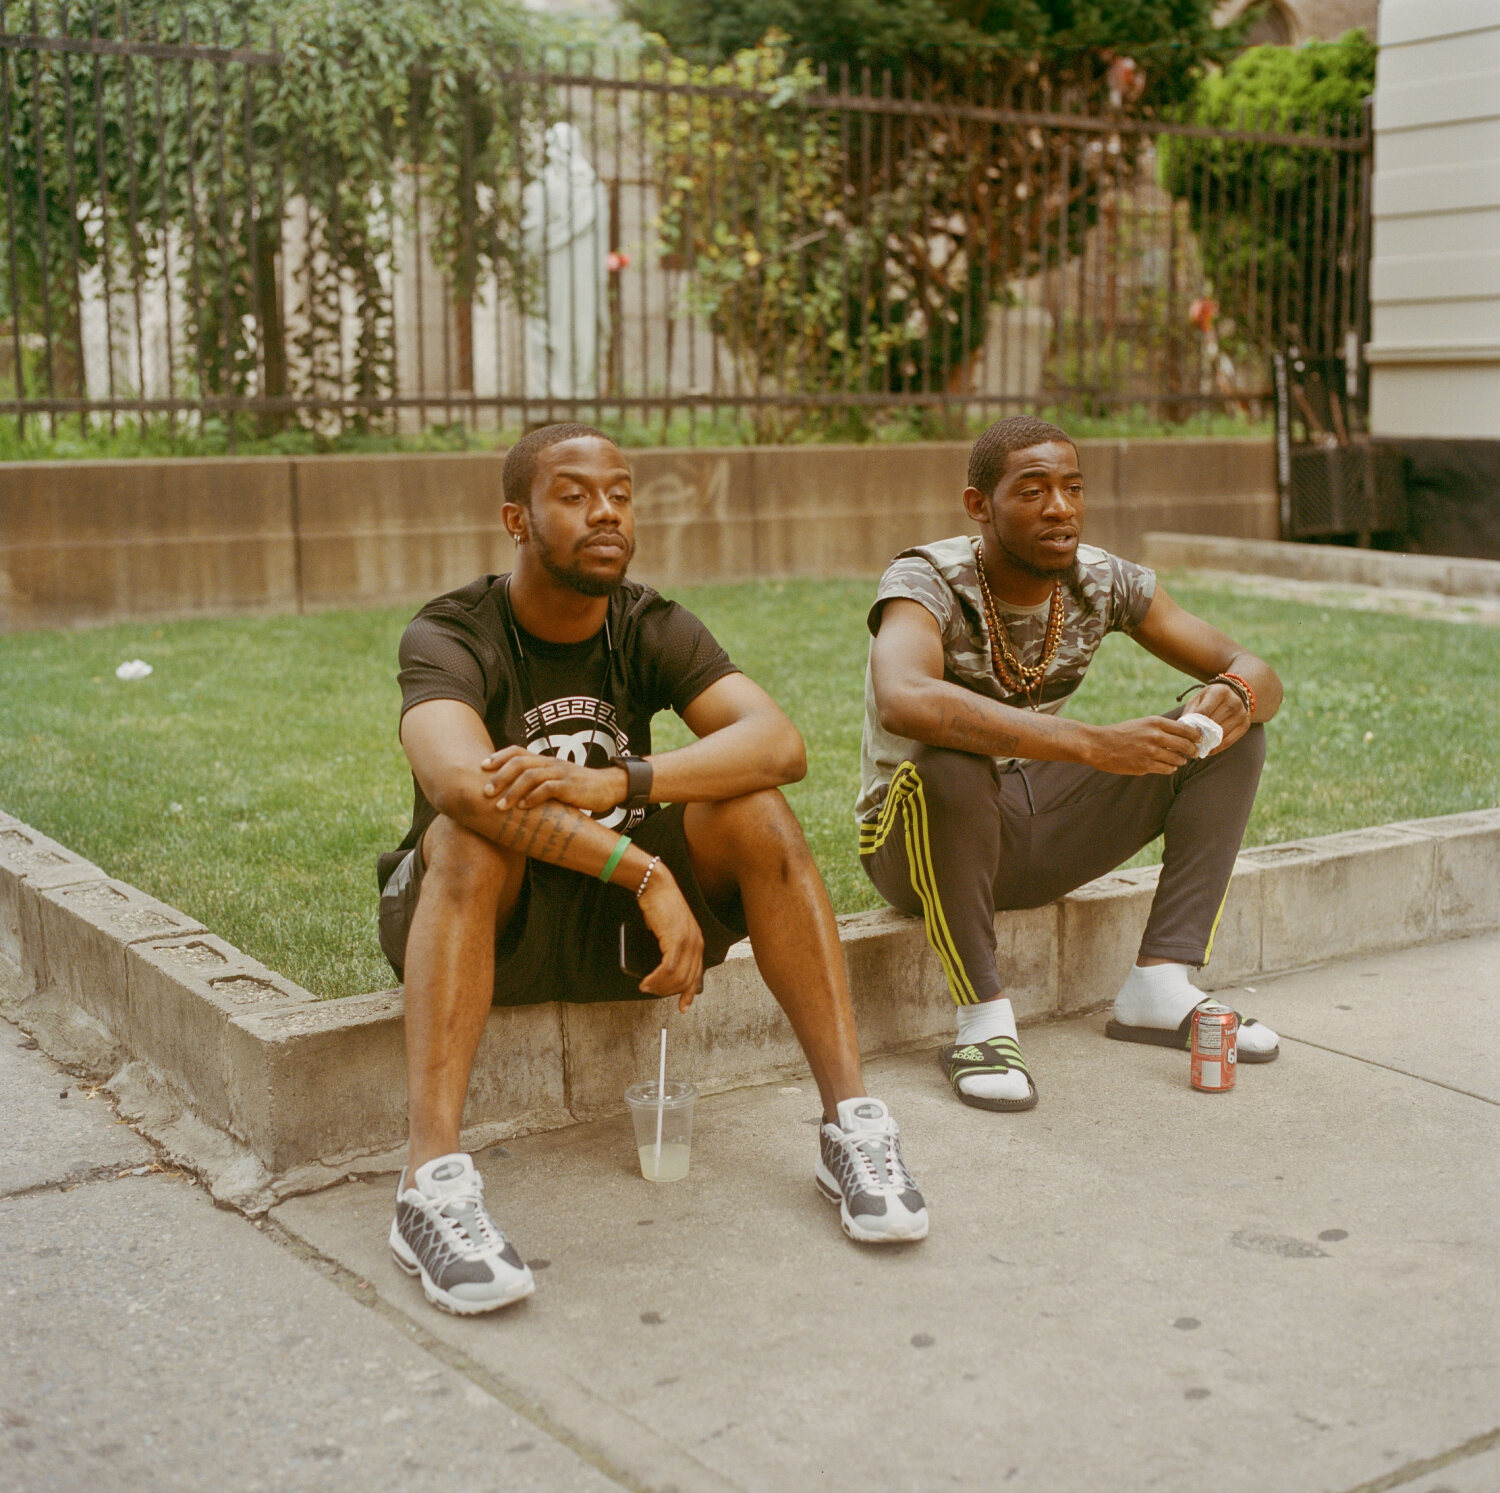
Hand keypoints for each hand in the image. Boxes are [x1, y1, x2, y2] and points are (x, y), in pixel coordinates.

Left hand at [479, 746, 626, 812]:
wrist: (608, 787)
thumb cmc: (577, 787)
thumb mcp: (555, 779)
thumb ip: (536, 782)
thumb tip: (510, 793)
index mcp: (544, 760)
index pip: (517, 751)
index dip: (498, 757)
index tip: (481, 767)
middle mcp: (550, 763)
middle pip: (519, 763)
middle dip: (500, 777)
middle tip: (485, 792)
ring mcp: (561, 773)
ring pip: (531, 776)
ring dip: (512, 791)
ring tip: (500, 805)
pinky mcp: (571, 787)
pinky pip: (549, 788)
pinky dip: (534, 798)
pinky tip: (524, 808)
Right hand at [635, 870, 704, 1009]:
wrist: (657, 886)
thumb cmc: (660, 906)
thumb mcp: (669, 930)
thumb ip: (671, 948)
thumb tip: (661, 969)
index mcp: (697, 942)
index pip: (697, 975)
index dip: (689, 993)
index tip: (682, 1007)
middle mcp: (696, 943)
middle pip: (686, 980)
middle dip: (667, 991)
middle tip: (651, 991)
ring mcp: (688, 941)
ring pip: (677, 977)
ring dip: (660, 986)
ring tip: (646, 987)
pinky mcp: (676, 939)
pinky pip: (668, 967)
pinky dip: (656, 978)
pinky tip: (646, 981)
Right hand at [1085, 715, 1202, 775]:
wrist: (1099, 745)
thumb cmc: (1120, 733)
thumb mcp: (1142, 723)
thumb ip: (1160, 728)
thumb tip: (1182, 734)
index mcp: (1155, 722)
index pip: (1185, 729)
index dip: (1196, 736)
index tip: (1199, 739)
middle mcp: (1155, 736)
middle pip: (1185, 745)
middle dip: (1193, 750)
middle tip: (1195, 753)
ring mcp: (1150, 752)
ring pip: (1177, 759)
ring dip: (1181, 761)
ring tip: (1179, 760)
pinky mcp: (1145, 766)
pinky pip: (1167, 769)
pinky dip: (1170, 768)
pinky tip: (1168, 766)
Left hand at [1179, 681, 1251, 754]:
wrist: (1235, 695)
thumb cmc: (1210, 699)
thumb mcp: (1199, 699)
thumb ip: (1191, 711)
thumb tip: (1183, 728)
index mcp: (1220, 691)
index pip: (1205, 711)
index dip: (1195, 723)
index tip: (1187, 733)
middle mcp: (1234, 701)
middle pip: (1215, 722)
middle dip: (1202, 734)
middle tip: (1191, 743)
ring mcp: (1242, 713)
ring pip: (1223, 732)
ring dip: (1209, 742)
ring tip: (1198, 748)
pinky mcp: (1246, 724)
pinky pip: (1231, 740)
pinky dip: (1219, 747)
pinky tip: (1209, 750)